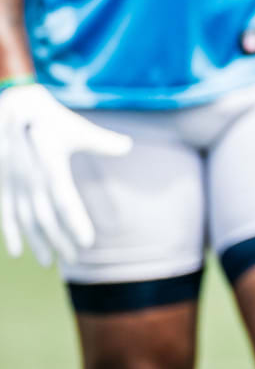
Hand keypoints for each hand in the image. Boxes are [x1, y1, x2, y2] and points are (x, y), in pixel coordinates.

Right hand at [0, 84, 131, 264]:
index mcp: (51, 167)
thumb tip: (128, 146)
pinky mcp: (3, 183)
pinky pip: (6, 212)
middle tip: (75, 259)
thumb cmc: (51, 119)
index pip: (65, 201)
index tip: (88, 242)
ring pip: (25, 219)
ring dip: (36, 241)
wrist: (14, 107)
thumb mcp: (77, 129)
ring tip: (48, 262)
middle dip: (59, 240)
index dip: (75, 223)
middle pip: (45, 217)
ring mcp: (13, 182)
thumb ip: (102, 141)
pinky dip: (11, 232)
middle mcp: (30, 178)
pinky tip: (17, 253)